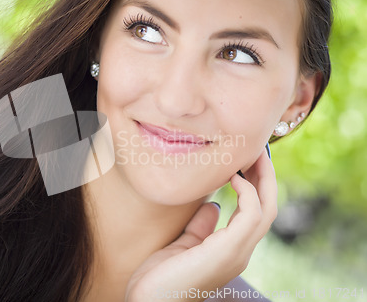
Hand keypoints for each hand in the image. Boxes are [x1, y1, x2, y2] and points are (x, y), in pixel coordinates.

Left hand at [125, 149, 277, 301]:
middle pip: (267, 209)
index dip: (255, 187)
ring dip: (262, 179)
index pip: (254, 214)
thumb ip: (201, 227)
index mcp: (231, 251)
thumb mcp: (183, 245)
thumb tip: (213, 205)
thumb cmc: (161, 279)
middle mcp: (240, 253)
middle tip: (259, 151)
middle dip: (266, 178)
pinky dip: (247, 193)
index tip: (247, 162)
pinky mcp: (227, 252)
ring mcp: (236, 254)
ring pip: (265, 210)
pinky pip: (250, 216)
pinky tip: (234, 177)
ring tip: (253, 156)